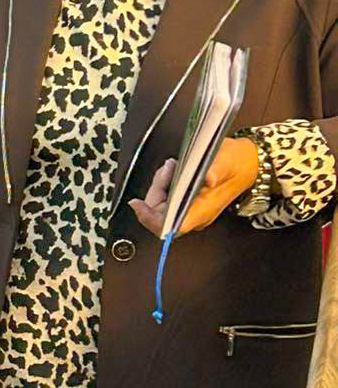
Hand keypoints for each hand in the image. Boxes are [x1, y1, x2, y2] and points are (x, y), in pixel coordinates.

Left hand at [129, 136, 259, 237]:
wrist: (252, 161)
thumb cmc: (238, 162)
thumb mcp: (226, 160)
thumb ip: (215, 169)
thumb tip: (208, 178)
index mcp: (202, 211)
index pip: (170, 227)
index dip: (150, 220)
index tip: (136, 204)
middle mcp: (195, 215)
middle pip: (160, 215)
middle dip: (156, 191)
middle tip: (167, 169)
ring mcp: (192, 210)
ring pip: (162, 206)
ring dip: (161, 185)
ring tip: (172, 166)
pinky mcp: (190, 202)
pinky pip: (169, 199)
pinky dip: (166, 185)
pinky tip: (173, 170)